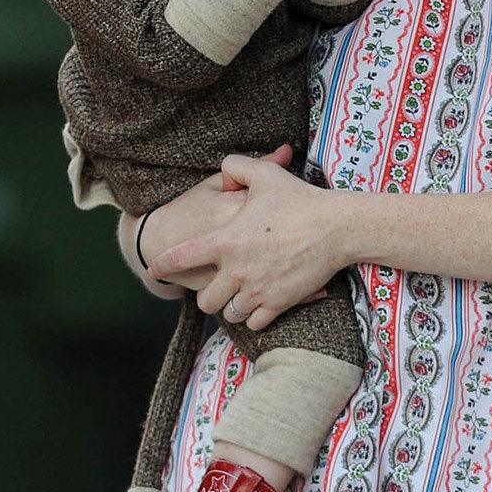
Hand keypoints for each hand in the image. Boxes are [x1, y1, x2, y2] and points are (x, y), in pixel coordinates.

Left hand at [149, 153, 343, 325]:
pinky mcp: (279, 303)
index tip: (155, 270)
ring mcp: (257, 290)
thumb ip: (236, 167)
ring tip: (240, 296)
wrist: (336, 228)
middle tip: (217, 287)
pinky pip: (254, 323)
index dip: (163, 265)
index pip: (181, 257)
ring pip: (229, 314)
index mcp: (226, 240)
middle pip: (205, 299)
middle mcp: (236, 270)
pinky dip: (254, 317)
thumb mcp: (264, 174)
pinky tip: (260, 305)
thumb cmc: (300, 199)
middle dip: (208, 295)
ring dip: (232, 307)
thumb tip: (223, 173)